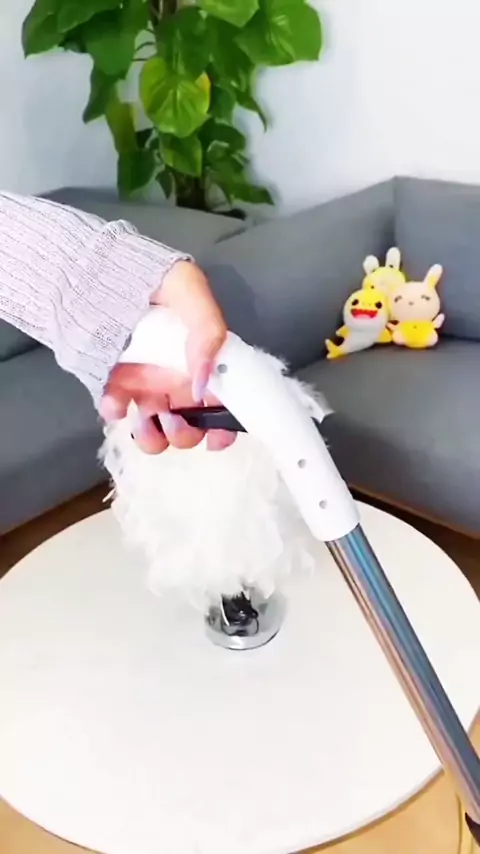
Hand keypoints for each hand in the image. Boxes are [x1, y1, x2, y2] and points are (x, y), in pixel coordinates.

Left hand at [99, 261, 235, 453]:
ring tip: (146, 418)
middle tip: (174, 418)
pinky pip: (116, 413)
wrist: (100, 268)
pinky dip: (116, 413)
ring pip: (154, 433)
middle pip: (189, 428)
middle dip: (186, 435)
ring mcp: (144, 387)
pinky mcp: (113, 386)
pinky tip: (115, 398)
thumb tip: (203, 385)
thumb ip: (208, 333)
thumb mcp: (191, 291)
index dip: (224, 428)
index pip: (222, 405)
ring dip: (153, 437)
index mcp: (202, 363)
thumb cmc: (153, 277)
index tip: (217, 438)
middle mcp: (176, 381)